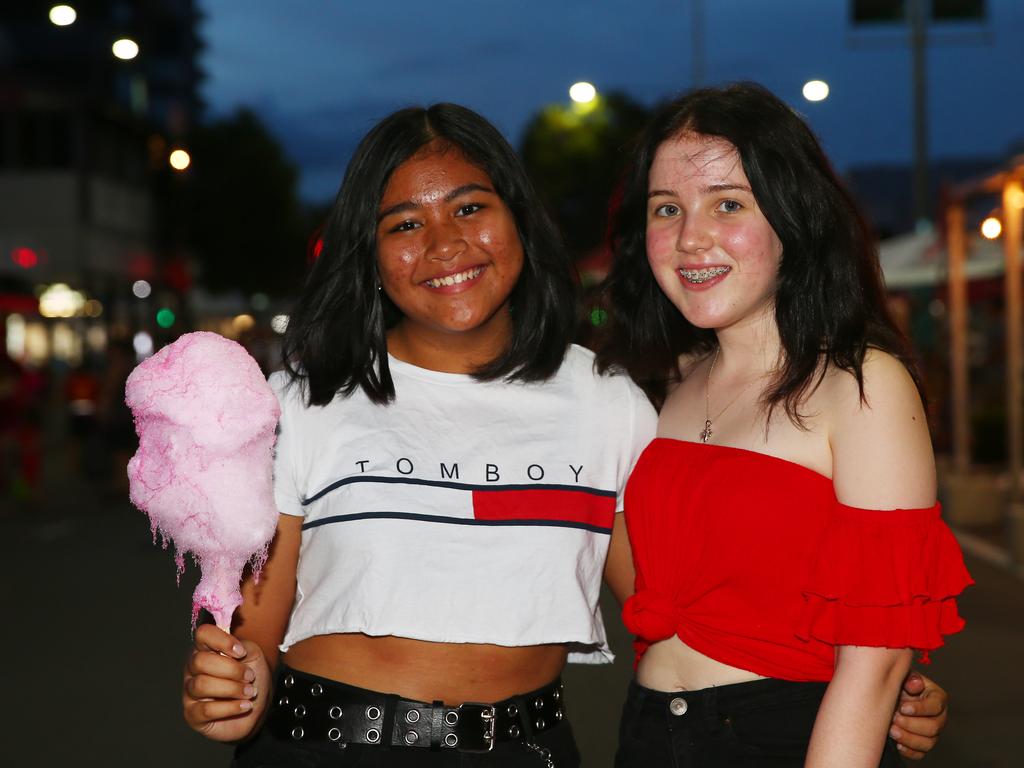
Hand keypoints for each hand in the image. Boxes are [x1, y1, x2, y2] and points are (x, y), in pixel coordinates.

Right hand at [183, 624, 272, 742]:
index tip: (242, 652)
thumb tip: (233, 651)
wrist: (257, 705)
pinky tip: (244, 706)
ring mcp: (189, 692)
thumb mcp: (253, 655)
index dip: (222, 641)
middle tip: (250, 677)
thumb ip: (242, 647)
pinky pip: (205, 710)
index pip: (203, 634)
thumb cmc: (251, 676)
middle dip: (231, 670)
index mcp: (205, 648)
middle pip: (200, 661)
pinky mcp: (192, 715)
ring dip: (233, 689)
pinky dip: (230, 708)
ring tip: (249, 693)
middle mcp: (192, 668)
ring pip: (202, 685)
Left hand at [889, 670, 947, 759]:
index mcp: (937, 698)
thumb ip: (911, 678)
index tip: (903, 708)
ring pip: (928, 743)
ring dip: (908, 739)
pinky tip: (897, 744)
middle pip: (933, 727)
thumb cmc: (900, 684)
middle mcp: (939, 717)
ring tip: (892, 731)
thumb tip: (915, 683)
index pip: (935, 706)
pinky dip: (909, 751)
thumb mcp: (904, 676)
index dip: (920, 709)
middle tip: (894, 718)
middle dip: (911, 724)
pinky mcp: (923, 743)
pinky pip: (920, 754)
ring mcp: (932, 732)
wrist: (892, 695)